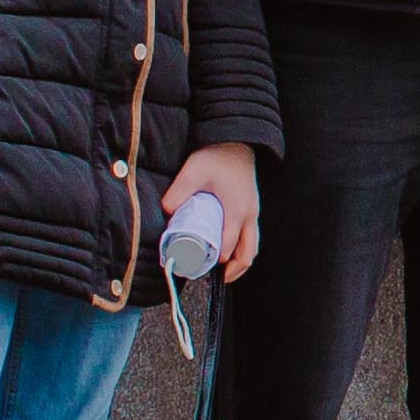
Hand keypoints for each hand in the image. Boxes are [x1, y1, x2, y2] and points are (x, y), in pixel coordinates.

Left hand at [161, 144, 261, 279]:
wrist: (236, 140)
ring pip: (253, 245)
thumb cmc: (218, 156)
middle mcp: (249, 214)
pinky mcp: (251, 207)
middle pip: (248, 252)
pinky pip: (252, 235)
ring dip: (241, 260)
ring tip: (225, 271)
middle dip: (236, 269)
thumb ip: (179, 191)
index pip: (229, 245)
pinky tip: (230, 250)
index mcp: (236, 210)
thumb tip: (166, 211)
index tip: (202, 268)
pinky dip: (244, 248)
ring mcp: (253, 211)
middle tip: (219, 279)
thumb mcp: (194, 171)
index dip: (217, 260)